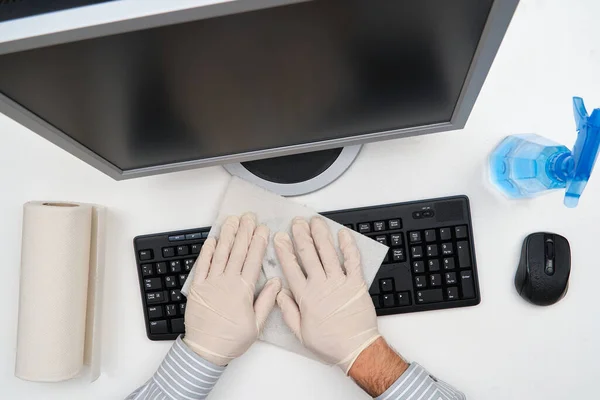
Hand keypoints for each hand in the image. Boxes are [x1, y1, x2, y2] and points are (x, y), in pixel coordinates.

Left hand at [183, 213, 281, 365]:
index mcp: (243, 290)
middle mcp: (227, 282)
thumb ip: (266, 301)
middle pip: (238, 251)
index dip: (259, 242)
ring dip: (228, 235)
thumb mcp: (257, 324)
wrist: (206, 350)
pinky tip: (213, 239)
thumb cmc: (232, 340)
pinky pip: (203, 264)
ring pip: (221, 253)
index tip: (263, 228)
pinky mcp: (197, 287)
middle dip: (245, 232)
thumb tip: (276, 282)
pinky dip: (208, 250)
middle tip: (249, 216)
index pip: (253, 259)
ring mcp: (211, 283)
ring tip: (232, 220)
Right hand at [274, 216, 380, 372]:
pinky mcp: (356, 283)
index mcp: (305, 296)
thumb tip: (279, 294)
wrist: (356, 348)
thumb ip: (288, 311)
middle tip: (297, 223)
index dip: (284, 251)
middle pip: (308, 254)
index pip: (291, 268)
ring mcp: (339, 282)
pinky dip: (348, 245)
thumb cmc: (330, 343)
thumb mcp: (300, 333)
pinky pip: (352, 260)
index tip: (280, 238)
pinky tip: (343, 234)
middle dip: (301, 235)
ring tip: (315, 222)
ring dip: (320, 235)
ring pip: (327, 252)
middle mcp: (321, 285)